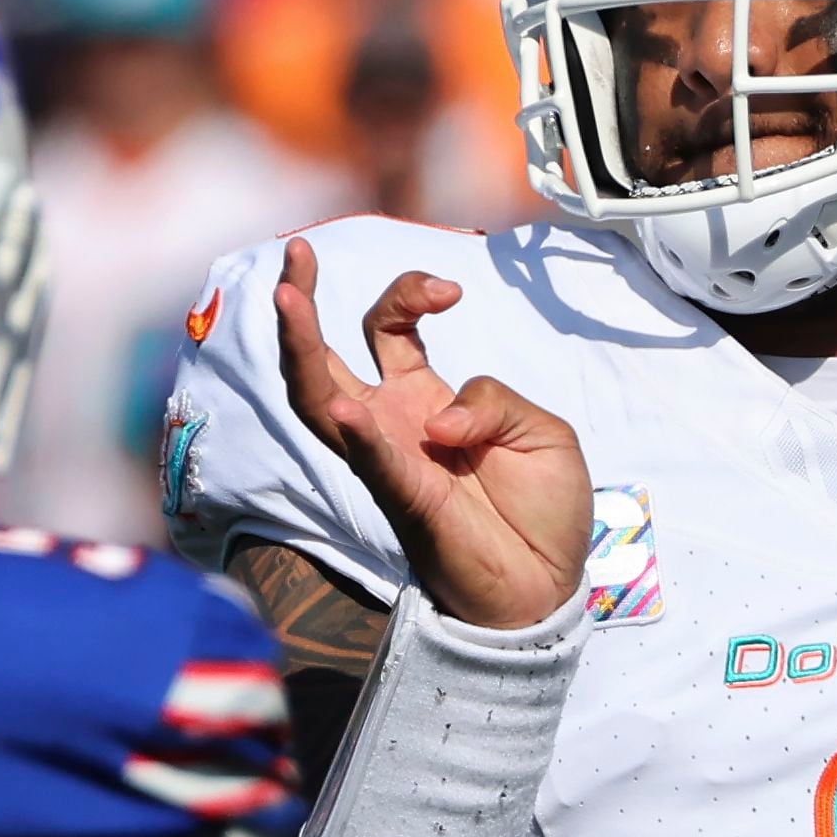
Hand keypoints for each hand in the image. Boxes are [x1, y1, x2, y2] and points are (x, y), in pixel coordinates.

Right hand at [273, 239, 589, 629]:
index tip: (451, 291)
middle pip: (327, 358)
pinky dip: (359, 435)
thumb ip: (497, 401)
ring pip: (321, 403)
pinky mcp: (405, 500)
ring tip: (289, 300)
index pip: (389, 330)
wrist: (546, 585)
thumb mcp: (542, 432)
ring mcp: (390, 460)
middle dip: (302, 303)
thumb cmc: (541, 509)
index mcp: (424, 399)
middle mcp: (393, 425)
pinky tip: (346, 408)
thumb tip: (442, 418)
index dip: (409, 294)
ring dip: (302, 352)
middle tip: (294, 252)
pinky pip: (373, 463)